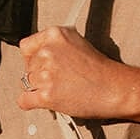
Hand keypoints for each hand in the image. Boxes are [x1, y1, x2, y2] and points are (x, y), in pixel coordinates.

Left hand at [14, 26, 135, 120]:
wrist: (115, 89)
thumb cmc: (101, 70)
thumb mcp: (77, 44)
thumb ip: (56, 47)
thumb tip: (37, 57)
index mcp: (55, 35)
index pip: (26, 46)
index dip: (33, 58)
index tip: (41, 65)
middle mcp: (48, 51)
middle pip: (27, 67)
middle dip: (38, 75)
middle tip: (58, 81)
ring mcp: (46, 74)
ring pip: (26, 84)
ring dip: (39, 89)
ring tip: (60, 90)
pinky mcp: (47, 95)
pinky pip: (24, 101)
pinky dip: (31, 104)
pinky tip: (44, 101)